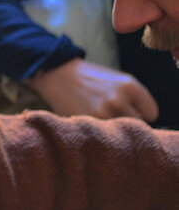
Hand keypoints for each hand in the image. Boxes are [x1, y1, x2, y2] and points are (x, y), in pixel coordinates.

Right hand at [25, 58, 158, 120]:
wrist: (58, 74)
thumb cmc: (91, 79)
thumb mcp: (118, 80)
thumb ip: (134, 99)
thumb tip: (142, 125)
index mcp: (130, 86)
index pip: (151, 113)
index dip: (140, 112)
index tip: (128, 108)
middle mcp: (118, 99)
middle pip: (135, 124)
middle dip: (124, 119)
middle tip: (108, 111)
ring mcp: (102, 112)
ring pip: (118, 131)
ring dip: (110, 127)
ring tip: (97, 115)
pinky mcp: (87, 121)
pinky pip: (102, 134)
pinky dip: (97, 131)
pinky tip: (88, 120)